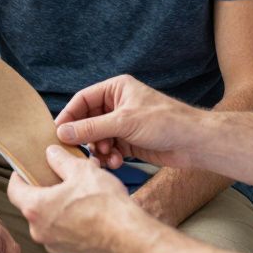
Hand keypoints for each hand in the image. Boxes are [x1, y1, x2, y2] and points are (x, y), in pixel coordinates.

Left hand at [7, 145, 141, 252]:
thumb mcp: (81, 170)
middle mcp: (40, 231)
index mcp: (36, 208)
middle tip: (61, 177)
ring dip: (60, 206)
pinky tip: (90, 212)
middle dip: (45, 190)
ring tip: (81, 193)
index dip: (19, 176)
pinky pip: (65, 233)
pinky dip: (72, 222)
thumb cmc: (105, 205)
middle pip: (33, 205)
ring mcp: (55, 245)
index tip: (27, 169)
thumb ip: (60, 160)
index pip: (13, 189)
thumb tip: (51, 153)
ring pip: (50, 220)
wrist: (130, 238)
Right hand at [54, 75, 201, 169]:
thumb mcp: (123, 122)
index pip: (82, 100)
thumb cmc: (165, 122)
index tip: (58, 133)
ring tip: (106, 158)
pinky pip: (109, 149)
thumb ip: (91, 128)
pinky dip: (109, 157)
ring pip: (98, 138)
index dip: (69, 116)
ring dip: (99, 150)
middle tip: (83, 152)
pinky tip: (116, 163)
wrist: (194, 143)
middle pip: (88, 121)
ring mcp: (123, 124)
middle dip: (86, 138)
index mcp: (116, 89)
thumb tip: (62, 132)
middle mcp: (118, 104)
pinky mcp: (129, 141)